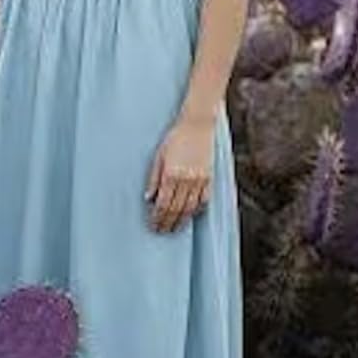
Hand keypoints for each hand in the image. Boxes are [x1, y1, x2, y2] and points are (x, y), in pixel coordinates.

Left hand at [145, 115, 214, 232]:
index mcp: (170, 175)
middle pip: (176, 209)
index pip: (162, 204)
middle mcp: (186, 180)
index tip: (153, 225)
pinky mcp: (209, 178)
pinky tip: (190, 215)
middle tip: (161, 231)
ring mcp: (199, 180)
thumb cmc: (175, 138)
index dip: (157, 218)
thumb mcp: (158, 156)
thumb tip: (148, 198)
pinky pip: (203, 200)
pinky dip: (196, 210)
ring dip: (181, 220)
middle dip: (167, 222)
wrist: (197, 126)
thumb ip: (153, 179)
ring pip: (190, 208)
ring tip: (174, 228)